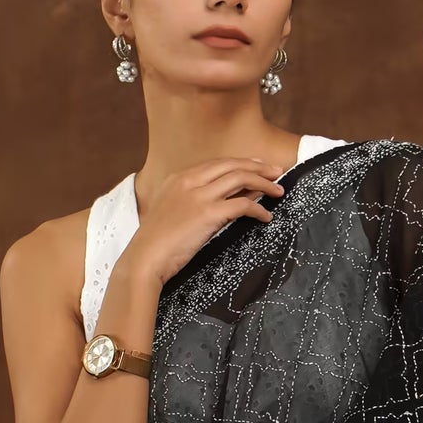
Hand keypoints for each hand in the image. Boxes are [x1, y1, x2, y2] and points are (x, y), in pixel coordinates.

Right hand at [128, 155, 291, 284]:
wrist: (144, 259)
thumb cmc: (156, 243)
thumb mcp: (170, 212)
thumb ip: (191, 201)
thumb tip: (223, 200)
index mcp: (178, 178)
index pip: (217, 163)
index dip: (241, 162)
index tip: (258, 166)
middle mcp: (189, 181)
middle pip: (232, 165)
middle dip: (259, 166)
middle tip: (277, 171)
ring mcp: (199, 196)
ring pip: (241, 179)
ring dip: (264, 183)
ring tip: (278, 191)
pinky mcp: (208, 214)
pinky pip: (243, 205)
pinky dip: (258, 209)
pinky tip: (265, 217)